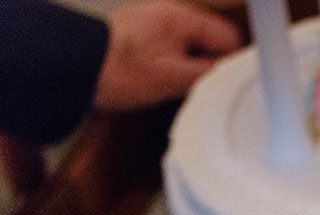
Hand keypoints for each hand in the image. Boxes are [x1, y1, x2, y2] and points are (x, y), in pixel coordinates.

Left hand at [94, 0, 239, 109]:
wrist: (75, 70)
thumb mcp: (174, 78)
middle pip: (211, 42)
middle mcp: (168, 14)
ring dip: (190, 68)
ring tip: (172, 86)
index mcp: (180, 17)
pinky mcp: (143, 36)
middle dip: (208, 66)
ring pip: (193, 48)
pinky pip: (174, 50)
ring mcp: (155, 23)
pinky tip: (160, 80)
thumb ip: (211, 72)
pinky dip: (174, 67)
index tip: (225, 84)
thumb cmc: (117, 72)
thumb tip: (235, 73)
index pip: (227, 37)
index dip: (230, 64)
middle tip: (193, 87)